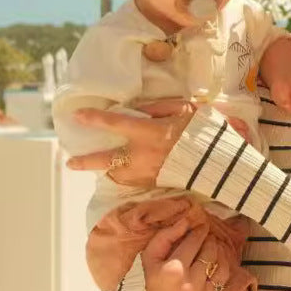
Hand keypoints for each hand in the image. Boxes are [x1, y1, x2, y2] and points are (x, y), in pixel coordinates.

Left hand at [66, 98, 194, 185]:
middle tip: (70, 162)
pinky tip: (124, 172)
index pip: (115, 124)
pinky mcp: (155, 183)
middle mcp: (143, 154)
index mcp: (149, 132)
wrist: (220, 162)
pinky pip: (133, 181)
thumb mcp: (184, 110)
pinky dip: (125, 176)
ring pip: (117, 174)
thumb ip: (159, 108)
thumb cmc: (202, 132)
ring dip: (107, 170)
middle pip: (106, 160)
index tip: (77, 115)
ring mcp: (148, 172)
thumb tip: (139, 109)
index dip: (94, 118)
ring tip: (101, 166)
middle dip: (85, 161)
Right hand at [141, 215, 238, 290]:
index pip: (195, 241)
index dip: (200, 231)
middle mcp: (191, 285)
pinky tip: (225, 282)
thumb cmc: (144, 285)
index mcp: (174, 269)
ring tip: (217, 257)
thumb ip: (166, 236)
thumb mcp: (148, 257)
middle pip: (211, 255)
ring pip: (223, 273)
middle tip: (210, 241)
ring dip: (223, 260)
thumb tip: (186, 221)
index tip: (202, 228)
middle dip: (212, 244)